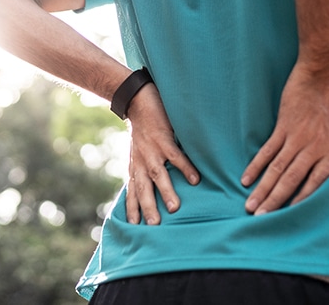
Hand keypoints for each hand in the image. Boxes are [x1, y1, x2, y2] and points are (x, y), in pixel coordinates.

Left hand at [124, 83, 198, 223]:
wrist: (137, 101)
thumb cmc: (142, 129)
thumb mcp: (138, 152)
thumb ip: (144, 168)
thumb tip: (153, 187)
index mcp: (136, 166)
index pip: (132, 192)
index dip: (132, 208)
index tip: (134, 227)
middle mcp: (142, 162)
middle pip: (144, 189)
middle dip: (148, 207)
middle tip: (155, 226)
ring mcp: (152, 151)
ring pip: (158, 175)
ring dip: (166, 192)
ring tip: (175, 208)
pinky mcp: (163, 139)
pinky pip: (175, 157)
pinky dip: (185, 168)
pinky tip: (195, 180)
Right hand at [241, 62, 328, 214]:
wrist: (326, 71)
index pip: (316, 183)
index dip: (302, 200)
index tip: (290, 216)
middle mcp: (313, 148)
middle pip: (291, 180)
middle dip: (275, 201)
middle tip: (261, 219)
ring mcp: (295, 137)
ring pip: (276, 169)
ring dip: (263, 189)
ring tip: (251, 206)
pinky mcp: (283, 126)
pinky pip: (267, 150)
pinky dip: (256, 165)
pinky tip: (246, 179)